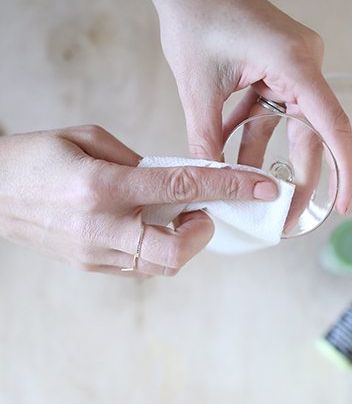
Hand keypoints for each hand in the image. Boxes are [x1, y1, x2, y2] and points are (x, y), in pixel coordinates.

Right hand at [0, 125, 277, 276]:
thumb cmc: (39, 158)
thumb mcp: (89, 138)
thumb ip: (139, 161)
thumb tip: (177, 178)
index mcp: (103, 186)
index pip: (181, 188)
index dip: (228, 187)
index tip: (260, 187)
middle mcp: (101, 226)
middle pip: (175, 251)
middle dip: (202, 234)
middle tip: (200, 212)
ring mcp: (94, 253)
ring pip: (160, 265)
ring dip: (181, 241)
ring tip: (174, 215)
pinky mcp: (90, 265)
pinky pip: (140, 265)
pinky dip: (157, 247)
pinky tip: (149, 225)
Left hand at [146, 0, 351, 213]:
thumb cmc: (195, 16)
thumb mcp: (197, 86)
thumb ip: (206, 137)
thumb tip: (212, 179)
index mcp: (294, 64)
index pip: (332, 125)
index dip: (343, 170)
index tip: (343, 205)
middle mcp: (303, 66)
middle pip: (313, 133)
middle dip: (301, 177)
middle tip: (290, 216)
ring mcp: (292, 67)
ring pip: (290, 125)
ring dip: (268, 156)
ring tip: (256, 194)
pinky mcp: (277, 68)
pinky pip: (272, 109)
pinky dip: (252, 131)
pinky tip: (230, 154)